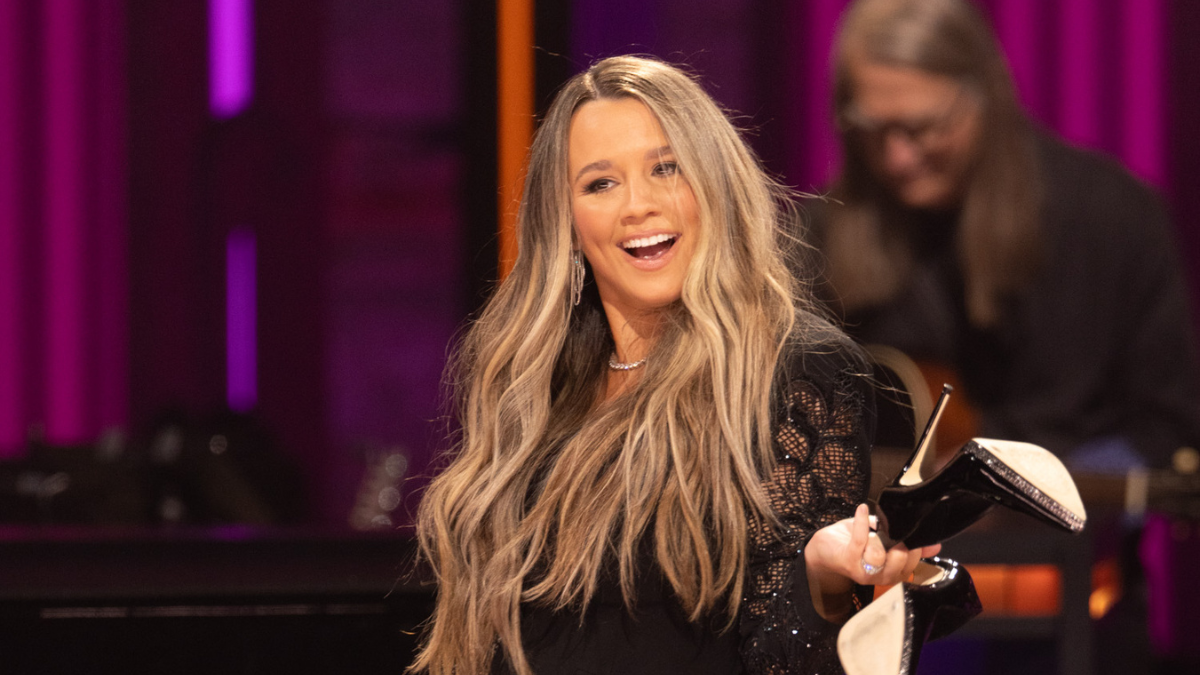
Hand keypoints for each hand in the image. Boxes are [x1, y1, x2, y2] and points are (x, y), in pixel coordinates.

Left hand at [803, 504, 941, 619]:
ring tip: (873, 529)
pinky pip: (860, 540)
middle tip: (890, 531)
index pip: (913, 562)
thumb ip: (909, 543)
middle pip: (901, 560)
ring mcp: (864, 572)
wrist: (825, 548)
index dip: (914, 545)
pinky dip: (863, 522)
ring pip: (879, 554)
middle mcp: (881, 577)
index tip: (909, 530)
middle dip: (898, 540)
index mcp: (893, 573)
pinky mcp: (848, 561)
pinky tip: (863, 509)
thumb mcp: (885, 541)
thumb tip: (935, 544)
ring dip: (876, 536)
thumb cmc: (856, 543)